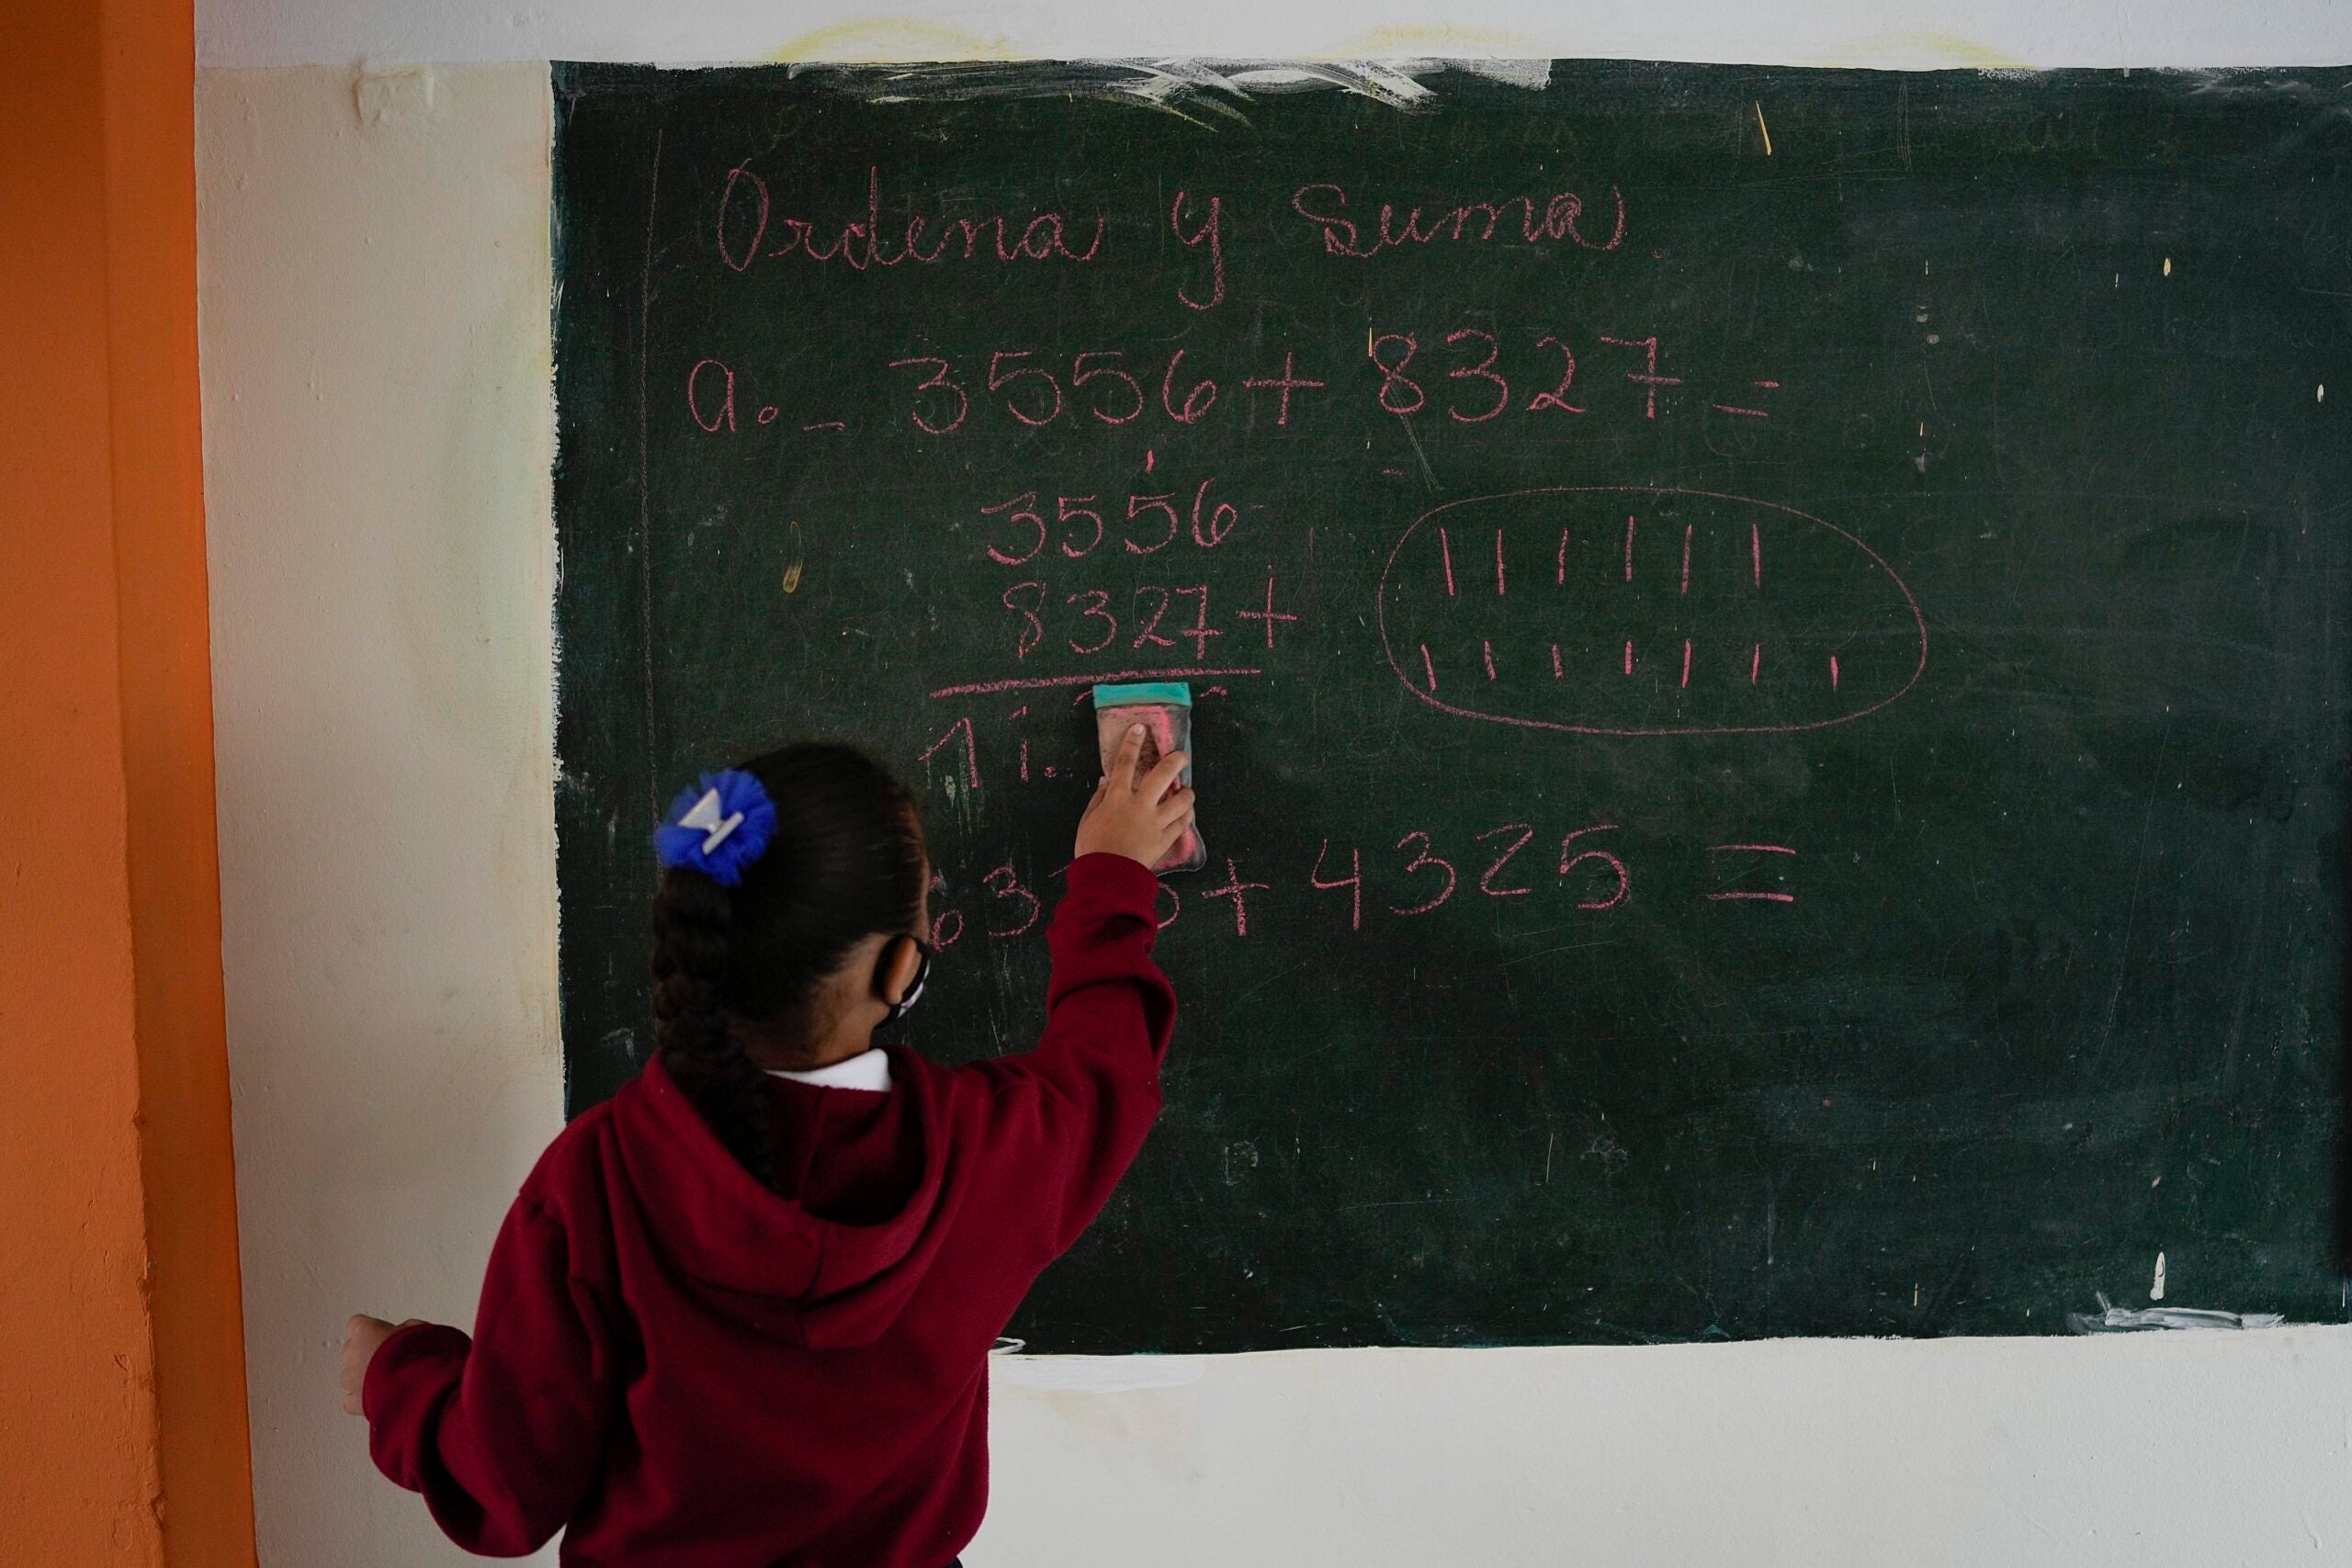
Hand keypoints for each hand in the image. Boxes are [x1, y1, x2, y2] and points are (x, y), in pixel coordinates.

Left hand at [340, 1313, 418, 1415]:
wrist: (420, 1387)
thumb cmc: (419, 1355)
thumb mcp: (420, 1329)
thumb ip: (404, 1330)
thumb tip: (404, 1335)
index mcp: (365, 1331)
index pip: (358, 1324)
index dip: (374, 1330)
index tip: (386, 1334)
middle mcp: (352, 1354)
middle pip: (353, 1350)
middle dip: (368, 1354)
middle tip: (393, 1358)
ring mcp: (351, 1380)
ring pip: (351, 1376)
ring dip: (366, 1377)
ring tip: (391, 1380)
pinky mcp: (355, 1403)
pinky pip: (353, 1399)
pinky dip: (363, 1399)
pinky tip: (380, 1398)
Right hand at [1076, 723, 1194, 868]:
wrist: (1107, 878)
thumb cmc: (1092, 848)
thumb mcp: (1087, 820)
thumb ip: (1098, 799)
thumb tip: (1106, 780)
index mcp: (1117, 798)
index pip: (1125, 763)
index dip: (1133, 743)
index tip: (1141, 728)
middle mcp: (1140, 805)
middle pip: (1163, 775)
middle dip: (1175, 761)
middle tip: (1181, 755)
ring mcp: (1156, 822)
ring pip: (1182, 800)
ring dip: (1187, 792)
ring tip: (1186, 790)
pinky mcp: (1166, 839)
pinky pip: (1182, 823)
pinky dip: (1186, 816)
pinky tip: (1186, 813)